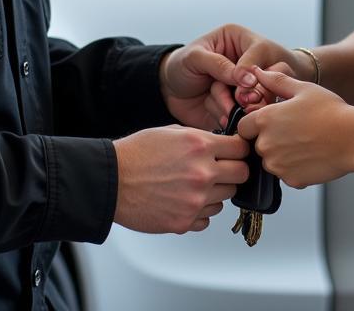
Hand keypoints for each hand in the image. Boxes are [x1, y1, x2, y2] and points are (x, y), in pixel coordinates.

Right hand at [112, 125, 249, 233]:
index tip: (235, 152)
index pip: (241, 148)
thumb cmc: (137, 154)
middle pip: (241, 175)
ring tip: (192, 185)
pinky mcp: (184, 222)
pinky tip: (184, 200)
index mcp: (200, 146)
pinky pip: (208, 219)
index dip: (239, 149)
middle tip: (220, 170)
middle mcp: (202, 173)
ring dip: (215, 192)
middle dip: (233, 170)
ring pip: (226, 198)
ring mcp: (195, 200)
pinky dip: (200, 211)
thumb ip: (200, 138)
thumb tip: (221, 144)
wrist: (111, 181)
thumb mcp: (171, 131)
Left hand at [159, 24, 261, 128]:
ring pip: (258, 99)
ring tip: (221, 106)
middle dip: (250, 93)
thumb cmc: (181, 66)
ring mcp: (249, 86)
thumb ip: (219, 64)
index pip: (260, 53)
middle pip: (268, 77)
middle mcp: (250, 63)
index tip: (242, 88)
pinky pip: (247, 115)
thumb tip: (248, 78)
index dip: (251, 72)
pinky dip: (233, 119)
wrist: (169, 92)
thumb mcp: (195, 57)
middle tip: (238, 100)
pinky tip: (221, 118)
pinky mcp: (244, 107)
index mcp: (241, 40)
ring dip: (236, 107)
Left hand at [238, 67, 353, 188]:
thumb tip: (258, 72)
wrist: (353, 138)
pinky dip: (294, 168)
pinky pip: (286, 174)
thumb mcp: (302, 88)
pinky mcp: (291, 180)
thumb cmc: (330, 110)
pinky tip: (311, 155)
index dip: (254, 124)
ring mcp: (278, 165)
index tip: (271, 122)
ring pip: (271, 161)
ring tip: (305, 142)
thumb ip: (275, 80)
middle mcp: (266, 144)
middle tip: (294, 131)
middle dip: (269, 139)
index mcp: (264, 119)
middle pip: (256, 144)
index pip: (242, 127)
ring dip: (281, 155)